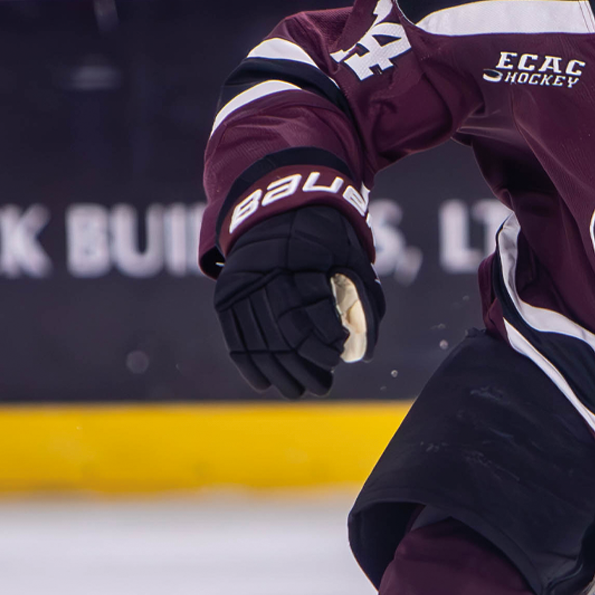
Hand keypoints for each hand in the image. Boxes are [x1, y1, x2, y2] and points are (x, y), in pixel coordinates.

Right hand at [213, 204, 383, 397]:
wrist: (276, 203)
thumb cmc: (323, 230)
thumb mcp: (348, 250)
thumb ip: (361, 293)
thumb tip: (369, 349)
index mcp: (299, 254)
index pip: (310, 309)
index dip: (325, 337)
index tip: (339, 354)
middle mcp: (264, 270)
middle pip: (283, 331)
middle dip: (304, 364)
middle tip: (323, 384)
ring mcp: (240, 283)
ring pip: (258, 339)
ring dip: (279, 372)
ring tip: (299, 391)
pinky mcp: (225, 293)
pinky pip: (234, 336)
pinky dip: (249, 364)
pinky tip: (264, 384)